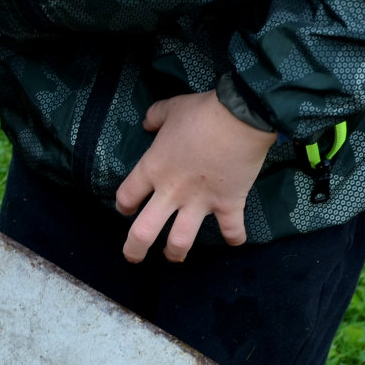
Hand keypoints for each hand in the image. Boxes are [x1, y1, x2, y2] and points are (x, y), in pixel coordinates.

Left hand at [115, 90, 276, 262]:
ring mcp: (200, 201)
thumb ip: (154, 116)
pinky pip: (231, 229)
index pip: (126, 197)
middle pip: (143, 231)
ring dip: (175, 252)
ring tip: (173, 257)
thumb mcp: (171, 108)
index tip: (126, 209)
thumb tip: (146, 123)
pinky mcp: (229, 203)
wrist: (242, 115)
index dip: (123, 206)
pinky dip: (235, 237)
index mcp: (153, 169)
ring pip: (180, 240)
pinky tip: (234, 241)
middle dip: (134, 249)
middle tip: (133, 256)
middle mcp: (171, 192)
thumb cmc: (202, 112)